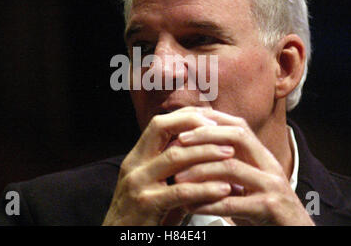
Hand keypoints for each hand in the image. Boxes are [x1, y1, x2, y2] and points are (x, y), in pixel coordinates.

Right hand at [102, 107, 234, 225]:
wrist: (120, 239)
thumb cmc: (143, 215)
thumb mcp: (153, 185)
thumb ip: (173, 169)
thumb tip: (206, 151)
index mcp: (136, 157)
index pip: (159, 123)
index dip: (185, 117)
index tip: (211, 119)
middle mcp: (134, 165)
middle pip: (162, 128)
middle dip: (195, 126)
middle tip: (223, 132)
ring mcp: (138, 183)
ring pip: (175, 156)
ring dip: (206, 153)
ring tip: (230, 154)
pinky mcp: (146, 204)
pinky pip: (181, 191)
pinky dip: (205, 188)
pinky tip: (224, 189)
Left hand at [174, 110, 314, 225]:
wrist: (296, 233)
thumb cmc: (266, 209)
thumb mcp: (251, 182)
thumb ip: (233, 165)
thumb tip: (198, 150)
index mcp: (263, 156)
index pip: (238, 126)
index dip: (211, 121)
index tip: (185, 124)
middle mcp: (269, 166)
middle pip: (237, 136)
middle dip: (205, 135)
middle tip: (179, 142)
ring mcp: (271, 186)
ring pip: (231, 167)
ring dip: (200, 171)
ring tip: (178, 178)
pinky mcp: (269, 208)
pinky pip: (232, 202)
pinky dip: (208, 202)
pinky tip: (191, 205)